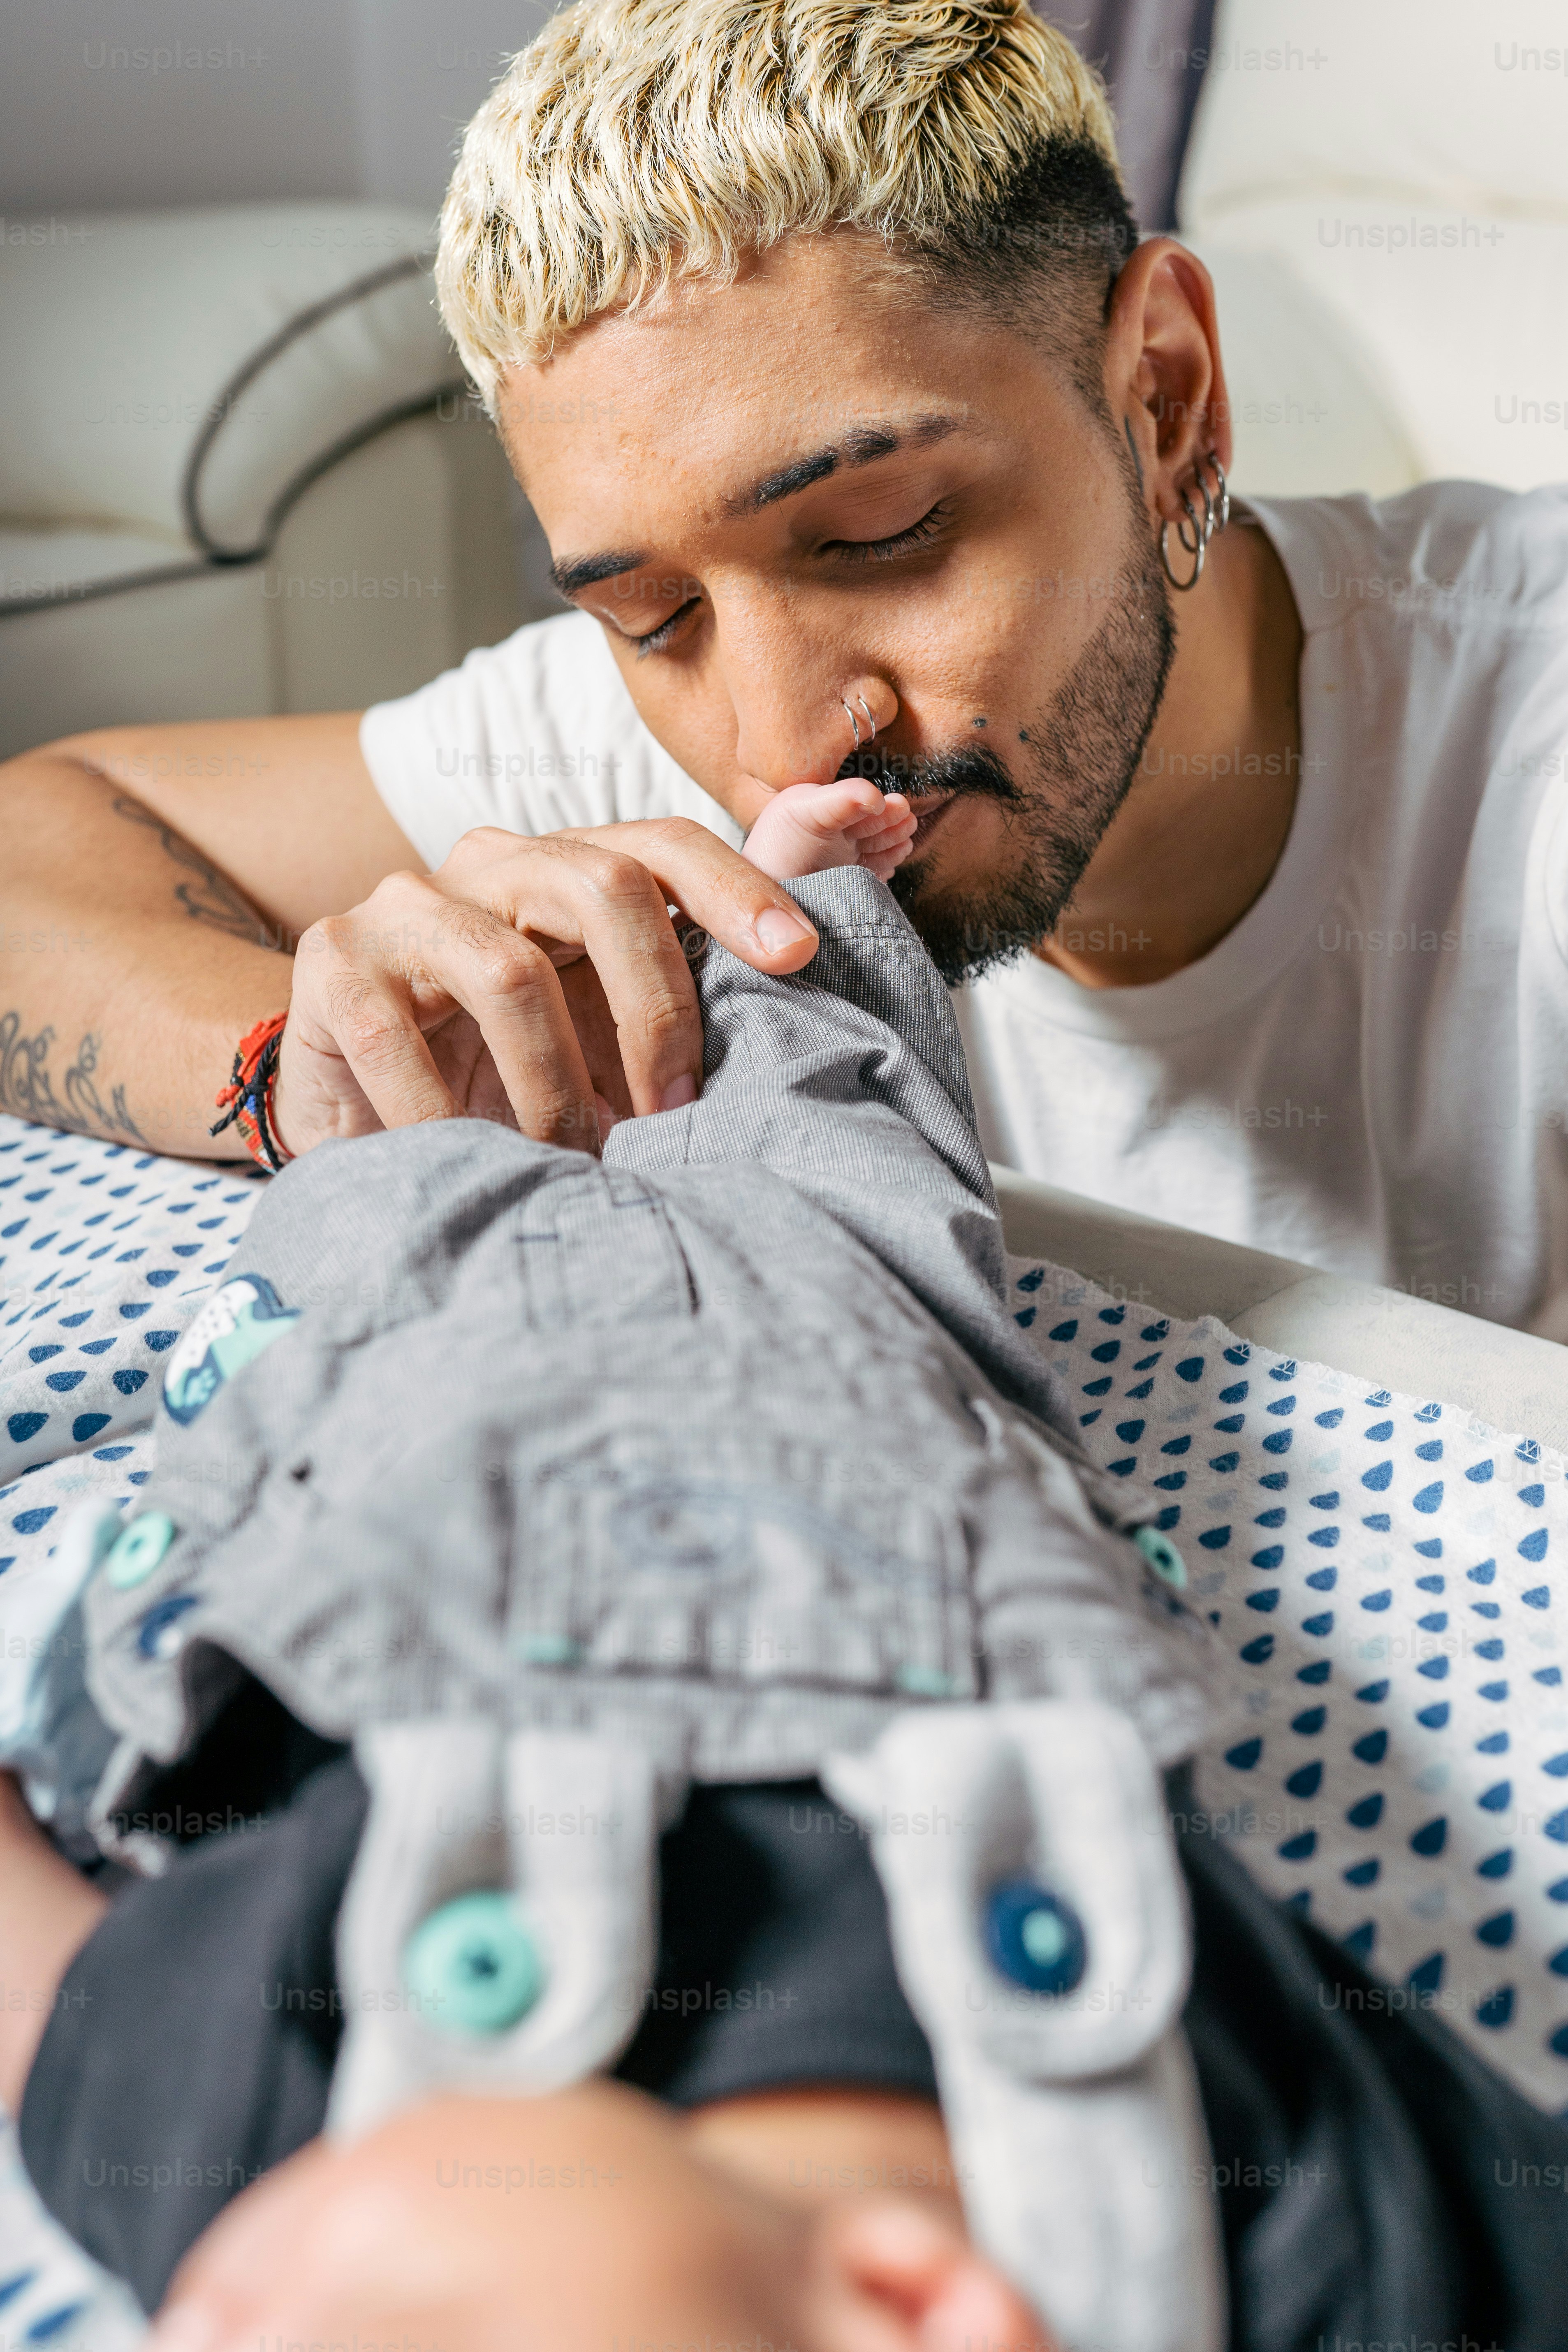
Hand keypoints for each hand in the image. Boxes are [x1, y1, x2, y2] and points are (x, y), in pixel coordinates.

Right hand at [272, 820, 819, 1156]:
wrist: (354, 1111)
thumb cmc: (499, 1080)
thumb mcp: (598, 1038)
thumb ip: (673, 1005)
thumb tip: (802, 997)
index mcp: (563, 869)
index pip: (664, 845)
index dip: (739, 890)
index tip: (801, 959)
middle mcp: (487, 863)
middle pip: (603, 886)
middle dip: (660, 1006)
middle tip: (681, 1107)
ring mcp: (403, 906)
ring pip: (511, 973)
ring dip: (558, 1087)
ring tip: (579, 1158)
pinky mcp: (332, 962)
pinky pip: (402, 1038)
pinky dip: (448, 1116)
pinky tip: (481, 1161)